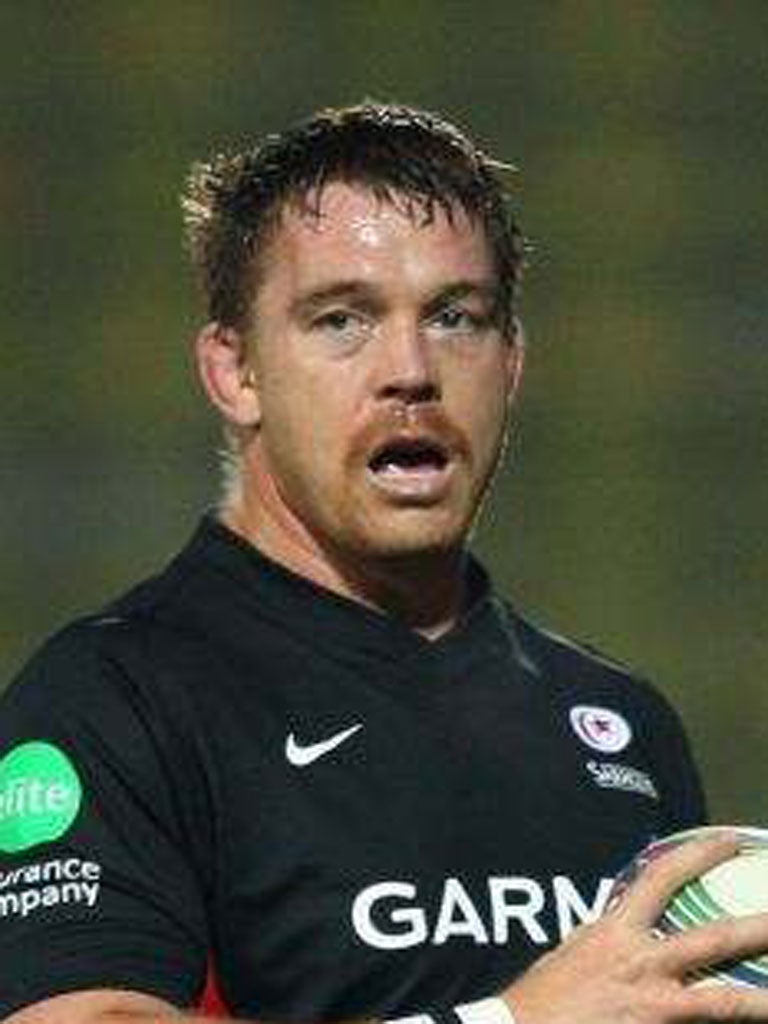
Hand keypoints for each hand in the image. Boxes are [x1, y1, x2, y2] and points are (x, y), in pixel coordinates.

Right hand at [501, 833, 767, 1023]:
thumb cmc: (542, 996)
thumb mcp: (572, 949)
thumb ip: (603, 934)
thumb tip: (620, 919)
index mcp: (615, 930)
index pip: (663, 878)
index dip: (700, 855)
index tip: (731, 842)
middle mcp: (641, 963)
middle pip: (713, 938)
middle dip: (756, 924)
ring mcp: (653, 1003)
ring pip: (723, 999)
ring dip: (762, 998)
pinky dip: (729, 1022)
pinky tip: (754, 1018)